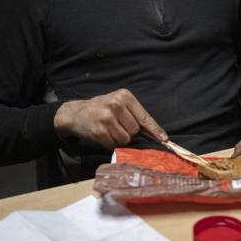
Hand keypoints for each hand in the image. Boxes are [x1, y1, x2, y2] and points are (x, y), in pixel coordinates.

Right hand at [53, 88, 167, 149]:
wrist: (76, 113)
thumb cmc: (102, 108)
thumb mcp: (118, 104)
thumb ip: (133, 115)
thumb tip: (154, 134)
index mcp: (124, 96)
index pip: (143, 116)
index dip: (154, 129)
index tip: (163, 138)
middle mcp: (116, 105)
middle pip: (135, 130)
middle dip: (129, 133)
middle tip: (117, 126)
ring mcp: (107, 118)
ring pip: (125, 139)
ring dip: (119, 139)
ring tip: (109, 130)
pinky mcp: (99, 131)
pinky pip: (113, 144)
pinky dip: (110, 143)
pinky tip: (103, 134)